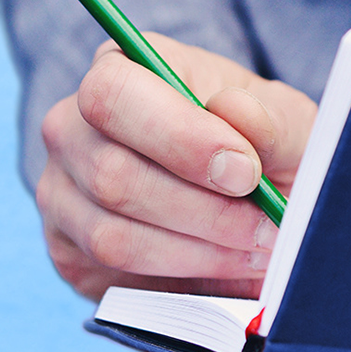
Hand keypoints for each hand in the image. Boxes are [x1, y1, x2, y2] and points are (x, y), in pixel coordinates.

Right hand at [36, 34, 315, 299]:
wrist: (255, 200)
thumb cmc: (265, 149)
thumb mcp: (289, 127)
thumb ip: (271, 121)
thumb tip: (234, 112)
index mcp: (122, 70)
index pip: (115, 95)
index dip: (181, 139)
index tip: (246, 172)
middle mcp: (73, 127)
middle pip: (112, 176)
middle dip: (206, 212)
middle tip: (269, 226)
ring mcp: (62, 192)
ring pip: (113, 237)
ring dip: (201, 254)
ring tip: (259, 250)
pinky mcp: (71, 252)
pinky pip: (116, 278)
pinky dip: (184, 281)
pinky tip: (229, 269)